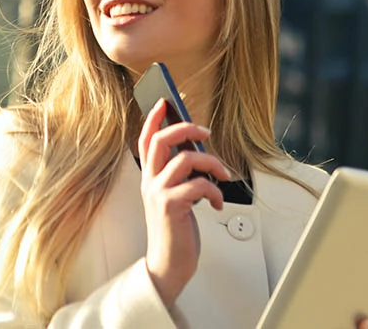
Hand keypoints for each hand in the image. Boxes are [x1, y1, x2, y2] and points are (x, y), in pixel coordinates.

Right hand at [138, 99, 229, 307]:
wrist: (168, 265)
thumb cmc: (174, 231)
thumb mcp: (175, 197)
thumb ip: (180, 175)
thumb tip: (198, 151)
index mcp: (150, 178)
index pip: (145, 140)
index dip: (153, 119)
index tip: (165, 102)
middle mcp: (150, 182)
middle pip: (160, 140)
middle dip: (185, 128)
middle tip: (205, 131)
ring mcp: (158, 193)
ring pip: (184, 159)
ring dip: (211, 163)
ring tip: (223, 175)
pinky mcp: (171, 206)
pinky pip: (198, 185)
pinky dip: (215, 191)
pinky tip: (217, 203)